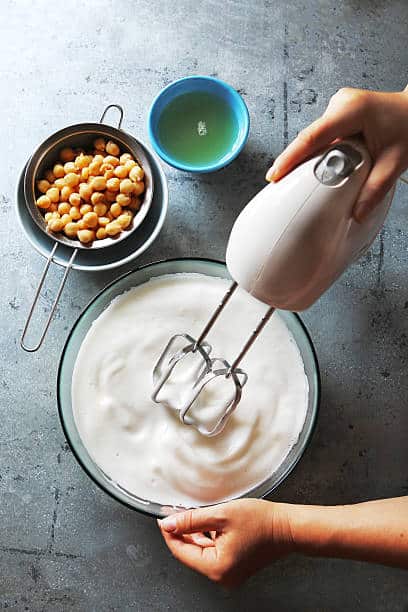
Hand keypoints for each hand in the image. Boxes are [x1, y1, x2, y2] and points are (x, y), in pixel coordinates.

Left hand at [158, 498, 292, 586]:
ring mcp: (229, 574)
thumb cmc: (262, 522)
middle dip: (182, 532)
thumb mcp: (221, 514)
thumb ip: (192, 520)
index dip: (170, 533)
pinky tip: (208, 523)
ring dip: (195, 534)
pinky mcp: (235, 567)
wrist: (288, 527)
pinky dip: (208, 538)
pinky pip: (213, 553)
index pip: (181, 552)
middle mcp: (222, 576)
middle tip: (176, 513)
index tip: (163, 518)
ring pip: (202, 552)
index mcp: (217, 568)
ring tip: (193, 514)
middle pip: (190, 553)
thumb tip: (169, 524)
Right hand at [266, 86, 407, 221]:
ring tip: (306, 179)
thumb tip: (356, 213)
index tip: (276, 174)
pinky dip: (317, 155)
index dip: (290, 157)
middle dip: (296, 163)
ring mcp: (336, 108)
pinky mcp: (336, 115)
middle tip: (284, 184)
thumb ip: (375, 189)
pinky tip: (319, 168)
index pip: (312, 136)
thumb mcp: (395, 162)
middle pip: (308, 139)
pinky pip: (319, 138)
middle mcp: (340, 104)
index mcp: (352, 110)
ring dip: (309, 160)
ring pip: (313, 140)